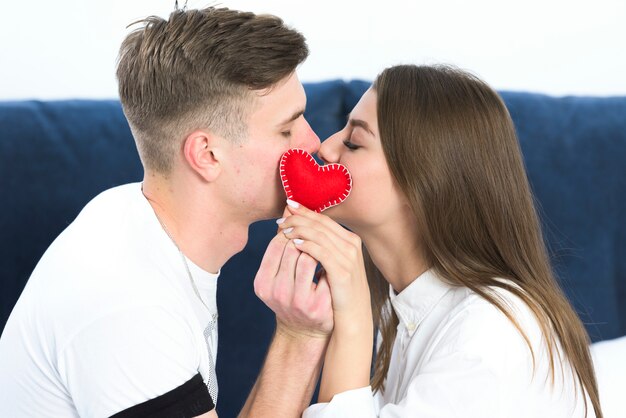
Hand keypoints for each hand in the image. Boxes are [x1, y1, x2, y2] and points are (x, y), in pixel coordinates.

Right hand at [254, 212, 332, 338]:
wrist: (306, 330)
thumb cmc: (292, 294)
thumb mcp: (279, 274)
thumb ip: (282, 246)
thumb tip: (288, 207)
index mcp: (262, 283)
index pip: (276, 244)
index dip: (291, 232)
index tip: (302, 230)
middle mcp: (276, 292)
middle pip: (292, 248)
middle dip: (305, 237)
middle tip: (314, 236)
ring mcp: (296, 300)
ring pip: (308, 257)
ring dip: (317, 248)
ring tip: (322, 247)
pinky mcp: (317, 306)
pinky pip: (324, 272)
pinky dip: (327, 263)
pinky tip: (331, 261)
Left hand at [277, 200, 371, 331]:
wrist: (353, 317)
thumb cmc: (339, 291)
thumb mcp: (332, 264)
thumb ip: (322, 246)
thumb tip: (300, 229)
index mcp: (350, 240)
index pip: (324, 219)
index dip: (305, 211)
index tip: (288, 205)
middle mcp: (352, 245)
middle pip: (321, 224)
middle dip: (299, 218)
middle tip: (281, 218)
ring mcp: (349, 258)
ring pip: (320, 235)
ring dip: (300, 230)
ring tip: (283, 230)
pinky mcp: (343, 272)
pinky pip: (322, 253)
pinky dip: (307, 246)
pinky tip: (294, 245)